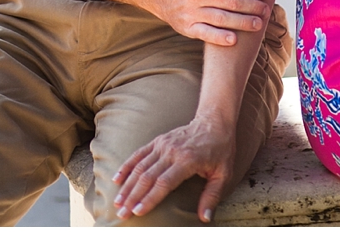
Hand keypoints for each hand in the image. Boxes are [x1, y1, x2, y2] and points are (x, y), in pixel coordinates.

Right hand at [113, 116, 234, 222]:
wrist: (214, 121)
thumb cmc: (220, 150)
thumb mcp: (223, 174)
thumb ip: (212, 196)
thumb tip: (205, 217)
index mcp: (187, 160)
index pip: (164, 183)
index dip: (150, 198)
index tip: (137, 212)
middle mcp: (171, 151)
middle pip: (147, 176)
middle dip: (133, 197)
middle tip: (122, 214)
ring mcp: (163, 144)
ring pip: (140, 166)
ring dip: (127, 185)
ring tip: (117, 202)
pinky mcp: (158, 140)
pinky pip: (139, 154)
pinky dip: (127, 166)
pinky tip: (116, 178)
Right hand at [157, 0, 269, 45]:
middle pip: (231, 1)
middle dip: (253, 6)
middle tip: (266, 9)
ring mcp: (191, 11)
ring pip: (222, 19)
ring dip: (243, 22)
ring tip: (259, 23)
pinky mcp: (187, 27)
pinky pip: (206, 34)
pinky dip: (221, 38)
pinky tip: (235, 40)